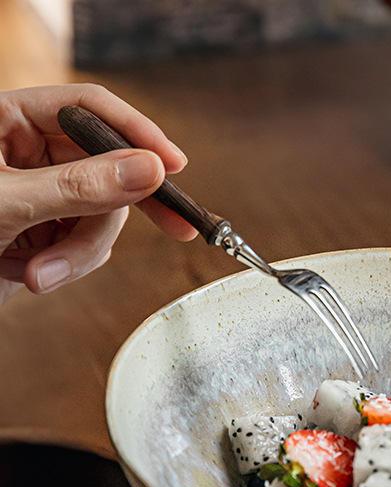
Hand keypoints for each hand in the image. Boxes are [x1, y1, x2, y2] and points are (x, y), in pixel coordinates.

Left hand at [0, 84, 196, 304]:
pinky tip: (30, 273)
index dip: (137, 134)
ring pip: (100, 219)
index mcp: (7, 122)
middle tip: (178, 229)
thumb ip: (79, 187)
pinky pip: (84, 246)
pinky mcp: (43, 234)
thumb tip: (148, 169)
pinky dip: (65, 266)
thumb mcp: (6, 204)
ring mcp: (39, 196)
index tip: (174, 164)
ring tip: (36, 275)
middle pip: (106, 173)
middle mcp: (28, 156)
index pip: (88, 111)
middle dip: (106, 218)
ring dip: (76, 255)